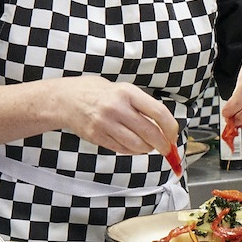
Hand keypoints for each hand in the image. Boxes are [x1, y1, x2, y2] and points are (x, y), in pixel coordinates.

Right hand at [54, 75, 178, 155]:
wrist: (67, 99)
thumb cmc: (99, 93)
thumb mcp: (123, 90)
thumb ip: (141, 106)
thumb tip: (163, 126)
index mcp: (127, 93)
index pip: (158, 112)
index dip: (170, 127)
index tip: (174, 135)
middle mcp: (117, 107)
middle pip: (150, 132)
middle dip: (163, 144)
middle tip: (167, 148)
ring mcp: (106, 123)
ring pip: (137, 145)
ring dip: (147, 149)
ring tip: (147, 146)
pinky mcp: (97, 136)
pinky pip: (122, 149)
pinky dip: (132, 151)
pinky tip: (133, 146)